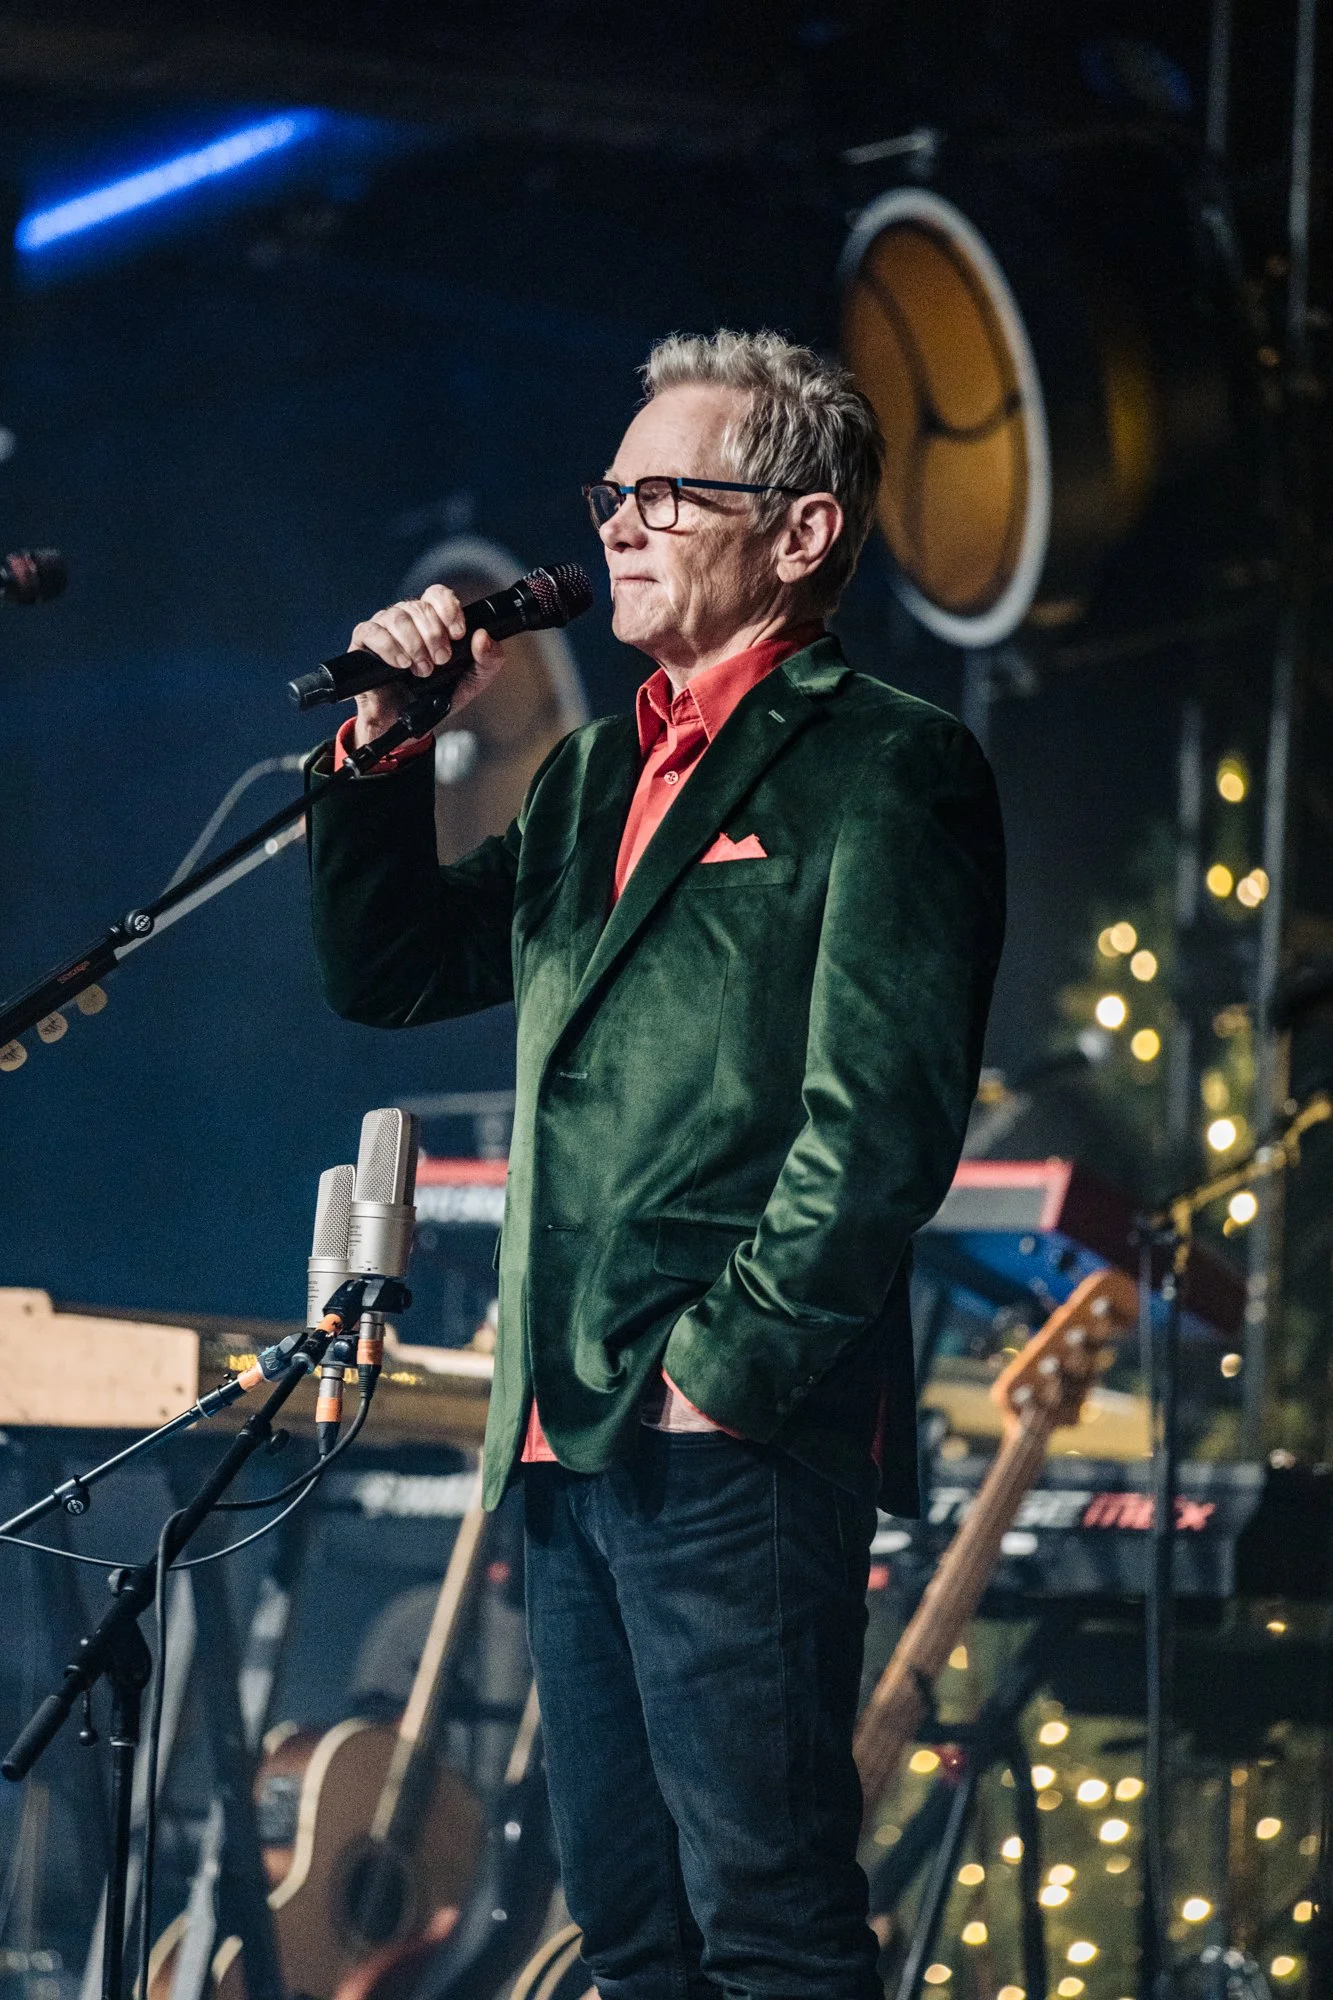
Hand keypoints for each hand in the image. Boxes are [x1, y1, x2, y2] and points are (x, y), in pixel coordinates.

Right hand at [347, 585, 506, 747]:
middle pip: (419, 607)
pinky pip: (371, 631)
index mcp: (431, 620)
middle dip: (434, 635)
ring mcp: (383, 628)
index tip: (458, 634)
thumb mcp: (472, 682)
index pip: (437, 594)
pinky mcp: (362, 643)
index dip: (449, 608)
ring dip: (414, 643)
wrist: (406, 726)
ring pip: (397, 618)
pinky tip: (401, 663)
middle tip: (440, 660)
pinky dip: (389, 646)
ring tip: (422, 669)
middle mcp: (406, 619)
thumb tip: (484, 637)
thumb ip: (488, 660)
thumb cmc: (435, 697)